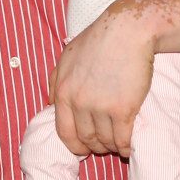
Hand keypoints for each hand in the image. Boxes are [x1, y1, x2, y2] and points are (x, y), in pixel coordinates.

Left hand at [51, 4, 155, 157]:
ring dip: (112, 147)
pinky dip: (125, 147)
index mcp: (62, 92)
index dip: (75, 146)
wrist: (128, 30)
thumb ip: (55, 81)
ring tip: (118, 144)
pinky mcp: (122, 109)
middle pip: (85, 139)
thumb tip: (50, 104)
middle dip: (95, 147)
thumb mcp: (67, 57)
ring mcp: (100, 107)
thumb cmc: (99, 40)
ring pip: (104, 141)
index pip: (64, 132)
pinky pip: (122, 139)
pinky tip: (129, 146)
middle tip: (105, 145)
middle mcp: (78, 103)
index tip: (84, 148)